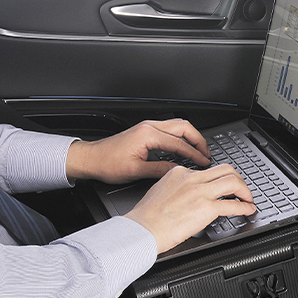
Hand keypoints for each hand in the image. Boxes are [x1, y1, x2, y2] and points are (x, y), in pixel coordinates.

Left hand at [66, 119, 210, 183]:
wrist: (91, 159)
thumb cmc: (107, 164)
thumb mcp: (136, 171)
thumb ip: (160, 170)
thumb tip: (179, 171)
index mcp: (148, 135)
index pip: (179, 143)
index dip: (194, 154)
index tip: (204, 162)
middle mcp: (149, 127)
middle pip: (183, 127)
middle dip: (198, 140)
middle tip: (206, 154)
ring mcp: (147, 127)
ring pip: (177, 126)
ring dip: (190, 137)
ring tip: (198, 150)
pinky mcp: (144, 131)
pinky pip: (169, 130)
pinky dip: (180, 137)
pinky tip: (183, 148)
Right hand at [124, 164, 256, 253]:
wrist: (142, 229)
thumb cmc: (147, 217)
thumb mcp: (160, 191)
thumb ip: (176, 188)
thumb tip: (188, 195)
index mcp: (179, 173)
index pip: (207, 170)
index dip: (219, 178)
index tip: (224, 186)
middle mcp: (191, 179)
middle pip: (226, 169)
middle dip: (238, 178)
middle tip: (241, 189)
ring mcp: (200, 192)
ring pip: (233, 181)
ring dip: (245, 190)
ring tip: (248, 198)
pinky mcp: (206, 208)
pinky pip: (233, 204)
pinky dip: (244, 207)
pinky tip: (247, 210)